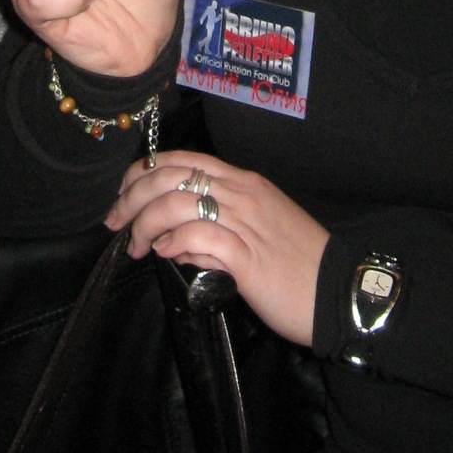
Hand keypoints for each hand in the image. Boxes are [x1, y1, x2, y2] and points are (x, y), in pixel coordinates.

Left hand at [106, 149, 328, 346]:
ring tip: (136, 247)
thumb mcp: (257, 228)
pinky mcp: (246, 257)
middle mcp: (242, 194)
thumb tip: (172, 236)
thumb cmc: (298, 263)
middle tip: (115, 223)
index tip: (123, 195)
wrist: (338, 293)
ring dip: (144, 225)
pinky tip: (165, 254)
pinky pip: (198, 238)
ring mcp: (245, 223)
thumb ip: (216, 225)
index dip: (142, 173)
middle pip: (170, 178)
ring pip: (176, 204)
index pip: (181, 160)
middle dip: (131, 198)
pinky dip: (173, 244)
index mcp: (243, 181)